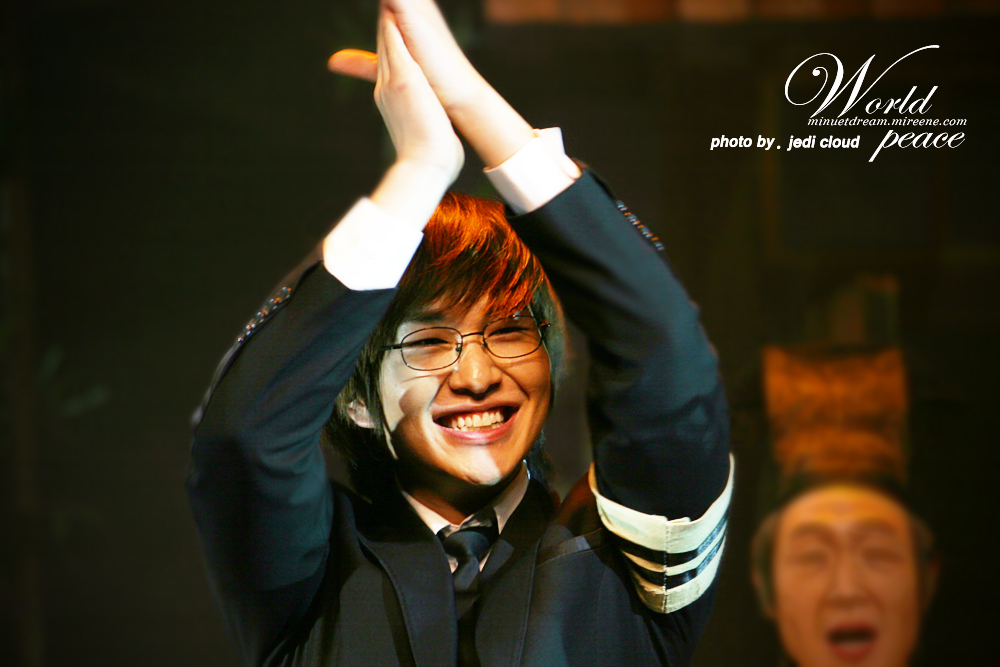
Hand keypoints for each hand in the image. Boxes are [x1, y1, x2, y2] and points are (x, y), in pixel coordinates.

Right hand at [330, 0, 532, 168]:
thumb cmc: (431, 159)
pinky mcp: (404, 79)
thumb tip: (435, 135)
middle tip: (388, 2)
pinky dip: (392, 20)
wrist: (424, 169)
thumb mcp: (423, 135)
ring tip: (389, 1)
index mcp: (390, 98)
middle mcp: (386, 86)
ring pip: (386, 36)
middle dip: (386, 18)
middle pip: (384, 42)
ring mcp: (392, 81)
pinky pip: (393, 39)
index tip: (392, 17)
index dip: (391, 36)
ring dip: (387, 14)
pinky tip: (392, 5)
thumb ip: (424, 124)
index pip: (389, 59)